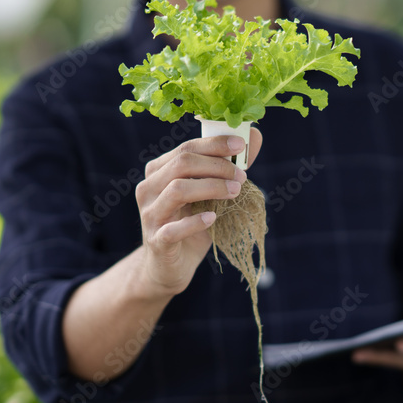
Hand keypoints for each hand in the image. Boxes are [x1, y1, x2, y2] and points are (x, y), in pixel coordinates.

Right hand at [133, 128, 262, 297]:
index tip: (240, 145)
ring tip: (235, 192)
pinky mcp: (156, 241)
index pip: (186, 148)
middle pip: (182, 164)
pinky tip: (213, 217)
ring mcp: (150, 214)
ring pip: (177, 190)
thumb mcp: (210, 194)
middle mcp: (148, 188)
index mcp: (159, 171)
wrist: (170, 265)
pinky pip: (173, 229)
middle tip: (242, 175)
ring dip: (211, 188)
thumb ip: (228, 167)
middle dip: (217, 166)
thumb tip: (254, 137)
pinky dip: (196, 222)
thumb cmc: (192, 223)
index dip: (214, 144)